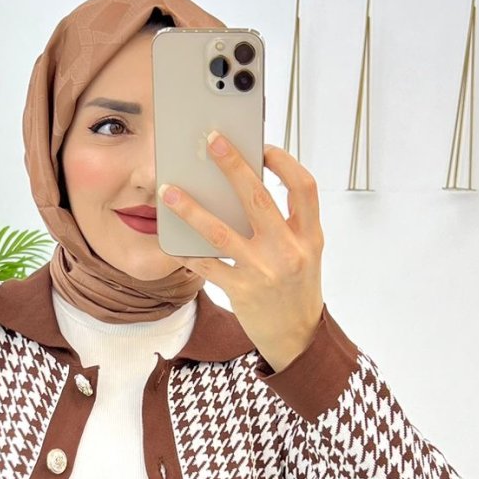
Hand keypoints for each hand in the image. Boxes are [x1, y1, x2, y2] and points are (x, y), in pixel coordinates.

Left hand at [159, 137, 324, 371]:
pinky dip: (186, 251)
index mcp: (310, 236)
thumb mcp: (304, 252)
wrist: (297, 337)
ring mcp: (264, 271)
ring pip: (221, 232)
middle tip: (212, 141)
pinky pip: (207, 265)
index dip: (285, 163)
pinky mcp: (242, 291)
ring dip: (191, 209)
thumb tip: (245, 184)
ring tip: (169, 192)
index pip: (304, 188)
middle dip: (234, 166)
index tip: (263, 147)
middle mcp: (289, 251)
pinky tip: (168, 239)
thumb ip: (285, 222)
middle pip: (259, 198)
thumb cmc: (297, 288)